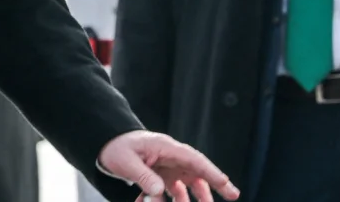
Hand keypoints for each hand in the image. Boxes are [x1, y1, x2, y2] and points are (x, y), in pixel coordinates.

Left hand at [99, 130, 238, 201]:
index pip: (192, 158)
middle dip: (215, 182)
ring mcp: (168, 166)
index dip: (210, 170)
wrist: (106, 144)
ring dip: (199, 195)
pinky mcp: (162, 175)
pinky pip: (175, 189)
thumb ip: (143, 176)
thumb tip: (159, 192)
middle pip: (197, 169)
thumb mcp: (125, 162)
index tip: (224, 181)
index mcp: (165, 147)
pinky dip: (177, 199)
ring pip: (189, 181)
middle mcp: (171, 156)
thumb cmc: (116, 148)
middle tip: (233, 194)